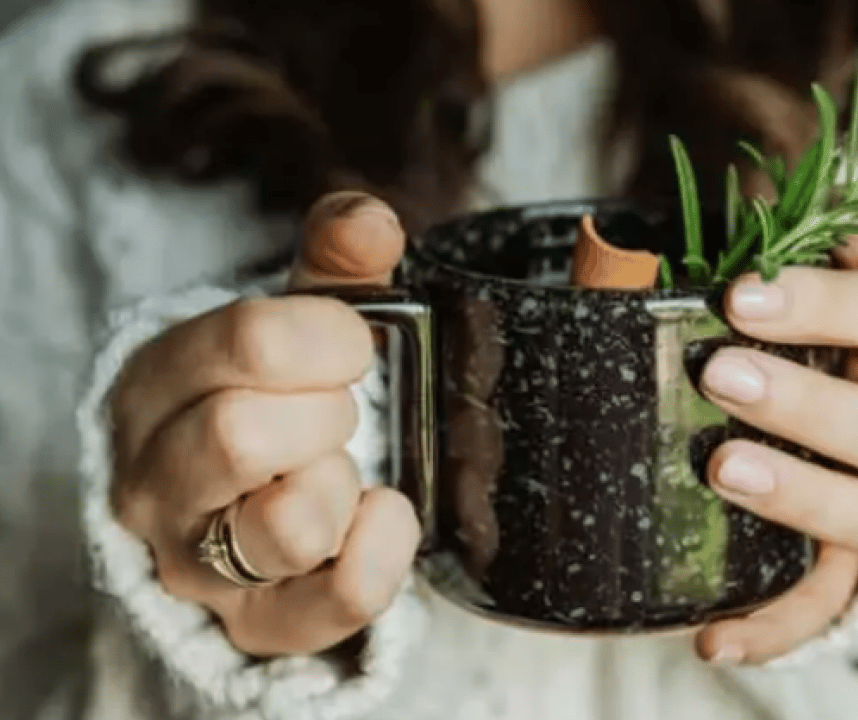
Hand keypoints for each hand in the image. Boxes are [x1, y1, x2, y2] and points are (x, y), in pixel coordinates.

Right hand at [110, 191, 419, 656]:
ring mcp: (200, 563)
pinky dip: (383, 550)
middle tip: (339, 412)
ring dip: (340, 483)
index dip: (328, 336)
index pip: (245, 342)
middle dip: (325, 412)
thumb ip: (335, 265)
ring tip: (340, 468)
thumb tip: (370, 220)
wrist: (245, 507)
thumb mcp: (294, 324)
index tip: (352, 345)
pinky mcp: (259, 623)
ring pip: (284, 526)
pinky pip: (336, 598)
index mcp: (158, 384)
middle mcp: (157, 481)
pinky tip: (384, 512)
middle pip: (241, 435)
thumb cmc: (272, 399)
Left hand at [695, 235, 857, 663]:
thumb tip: (785, 199)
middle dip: (807, 402)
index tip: (742, 293)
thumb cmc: (823, 342)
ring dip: (803, 497)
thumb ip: (795, 252)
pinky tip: (715, 640)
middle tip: (721, 375)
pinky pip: (832, 606)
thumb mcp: (811, 292)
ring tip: (722, 471)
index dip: (828, 302)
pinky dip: (778, 627)